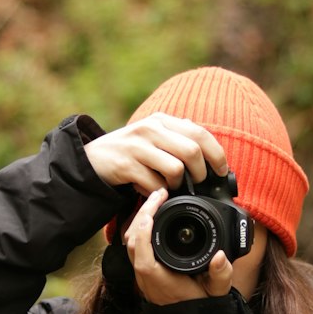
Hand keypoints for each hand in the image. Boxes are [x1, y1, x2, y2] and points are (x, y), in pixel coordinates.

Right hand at [85, 113, 227, 196]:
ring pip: (176, 169)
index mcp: (162, 120)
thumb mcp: (153, 137)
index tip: (221, 171)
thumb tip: (210, 149)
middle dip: (200, 173)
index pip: (200, 132)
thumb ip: (177, 137)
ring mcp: (137, 146)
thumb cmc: (130, 152)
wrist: (91, 160)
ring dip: (177, 185)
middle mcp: (150, 128)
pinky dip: (157, 193)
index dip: (216, 154)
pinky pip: (155, 185)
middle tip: (197, 184)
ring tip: (169, 187)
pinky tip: (148, 190)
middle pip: (192, 151)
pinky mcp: (126, 165)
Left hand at [123, 188, 234, 305]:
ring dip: (141, 219)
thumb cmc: (202, 306)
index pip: (143, 255)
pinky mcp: (144, 268)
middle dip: (142, 214)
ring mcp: (142, 273)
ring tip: (157, 200)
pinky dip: (142, 227)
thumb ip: (221, 275)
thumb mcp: (217, 292)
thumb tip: (220, 256)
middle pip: (132, 242)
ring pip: (131, 242)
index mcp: (160, 281)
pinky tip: (155, 215)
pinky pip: (136, 244)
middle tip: (160, 194)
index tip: (154, 210)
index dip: (144, 231)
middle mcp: (146, 277)